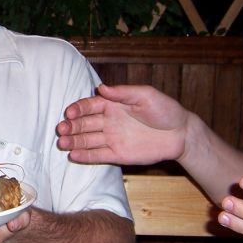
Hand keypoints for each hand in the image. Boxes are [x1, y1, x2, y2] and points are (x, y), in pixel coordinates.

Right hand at [56, 83, 188, 164]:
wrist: (181, 134)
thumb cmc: (165, 110)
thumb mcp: (146, 95)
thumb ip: (123, 92)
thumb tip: (101, 87)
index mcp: (113, 105)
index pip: (89, 106)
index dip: (78, 109)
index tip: (69, 113)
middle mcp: (108, 121)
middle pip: (84, 123)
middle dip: (71, 126)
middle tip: (61, 129)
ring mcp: (111, 138)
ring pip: (87, 140)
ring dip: (73, 141)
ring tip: (62, 143)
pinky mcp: (117, 154)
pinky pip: (98, 155)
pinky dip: (85, 156)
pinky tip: (73, 155)